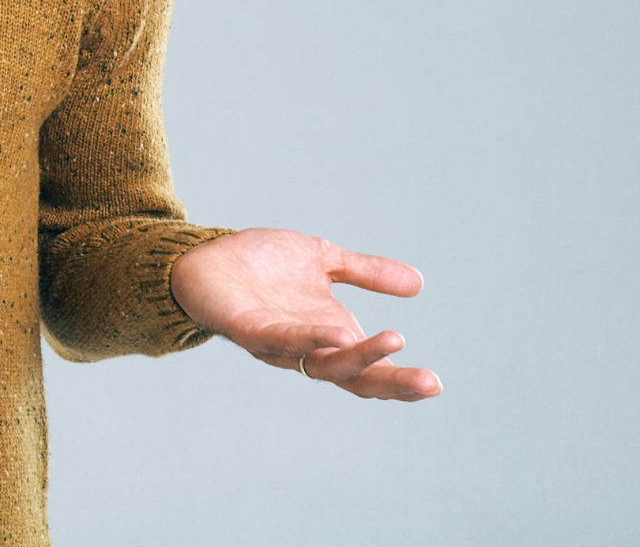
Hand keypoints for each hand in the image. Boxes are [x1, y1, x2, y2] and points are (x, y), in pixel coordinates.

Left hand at [169, 228, 441, 401]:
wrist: (204, 255)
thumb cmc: (260, 263)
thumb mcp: (322, 260)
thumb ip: (366, 272)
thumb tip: (418, 283)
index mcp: (328, 336)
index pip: (370, 369)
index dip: (400, 379)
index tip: (436, 384)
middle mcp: (306, 348)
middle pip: (354, 377)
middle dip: (392, 382)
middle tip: (430, 383)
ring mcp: (277, 343)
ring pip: (322, 363)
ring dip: (358, 356)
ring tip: (391, 341)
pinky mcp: (248, 330)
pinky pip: (282, 341)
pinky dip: (309, 338)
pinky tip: (336, 332)